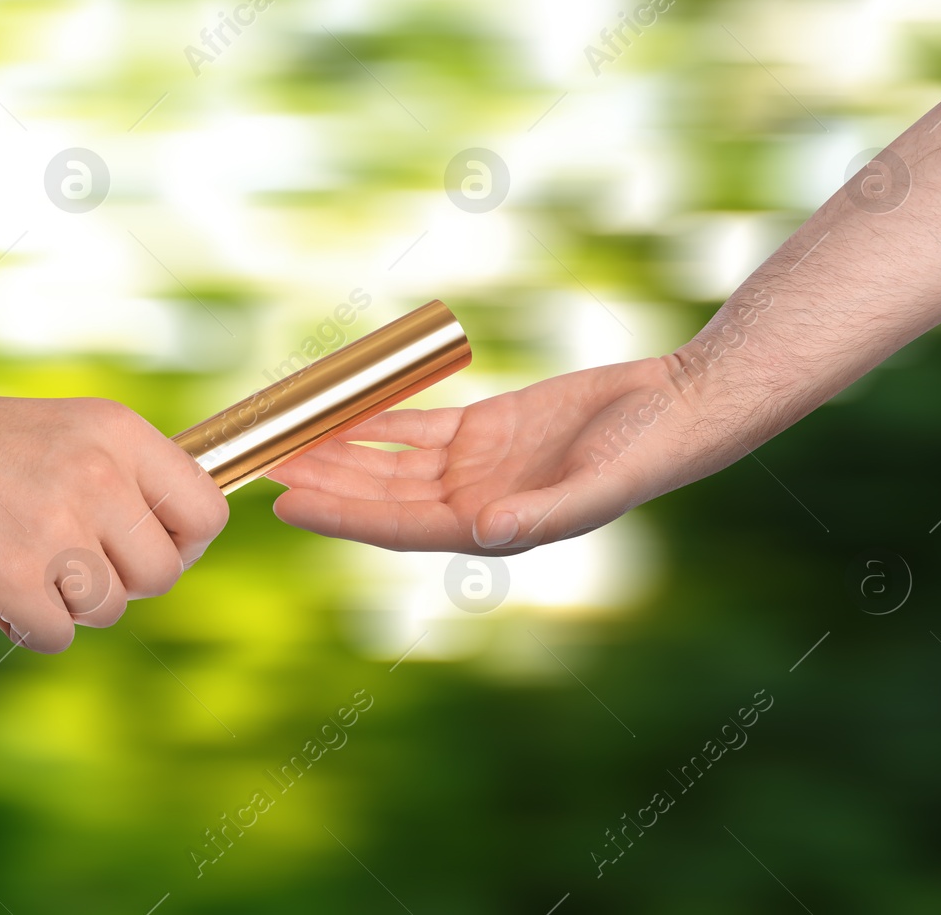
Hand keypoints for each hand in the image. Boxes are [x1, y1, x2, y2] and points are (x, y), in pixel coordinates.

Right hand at [0, 389, 228, 652]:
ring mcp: (57, 528)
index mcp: (119, 433)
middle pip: (161, 573)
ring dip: (73, 608)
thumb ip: (124, 475)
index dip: (187, 545)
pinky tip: (2, 599)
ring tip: (29, 573)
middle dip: (126, 585)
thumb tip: (181, 544)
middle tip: (78, 570)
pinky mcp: (14, 579)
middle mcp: (97, 475)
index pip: (206, 509)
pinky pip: (58, 636)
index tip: (153, 552)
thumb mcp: (67, 432)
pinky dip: (30, 630)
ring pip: (110, 610)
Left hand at [270, 355, 734, 553]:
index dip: (338, 516)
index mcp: (491, 527)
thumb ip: (541, 515)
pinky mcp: (485, 426)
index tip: (286, 506)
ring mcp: (476, 464)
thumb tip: (485, 533)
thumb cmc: (643, 455)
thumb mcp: (595, 485)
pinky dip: (379, 420)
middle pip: (379, 494)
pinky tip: (341, 412)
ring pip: (390, 460)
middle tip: (267, 466)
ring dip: (343, 450)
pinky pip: (417, 426)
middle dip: (325, 481)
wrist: (674, 407)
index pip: (395, 526)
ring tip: (289, 438)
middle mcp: (473, 501)